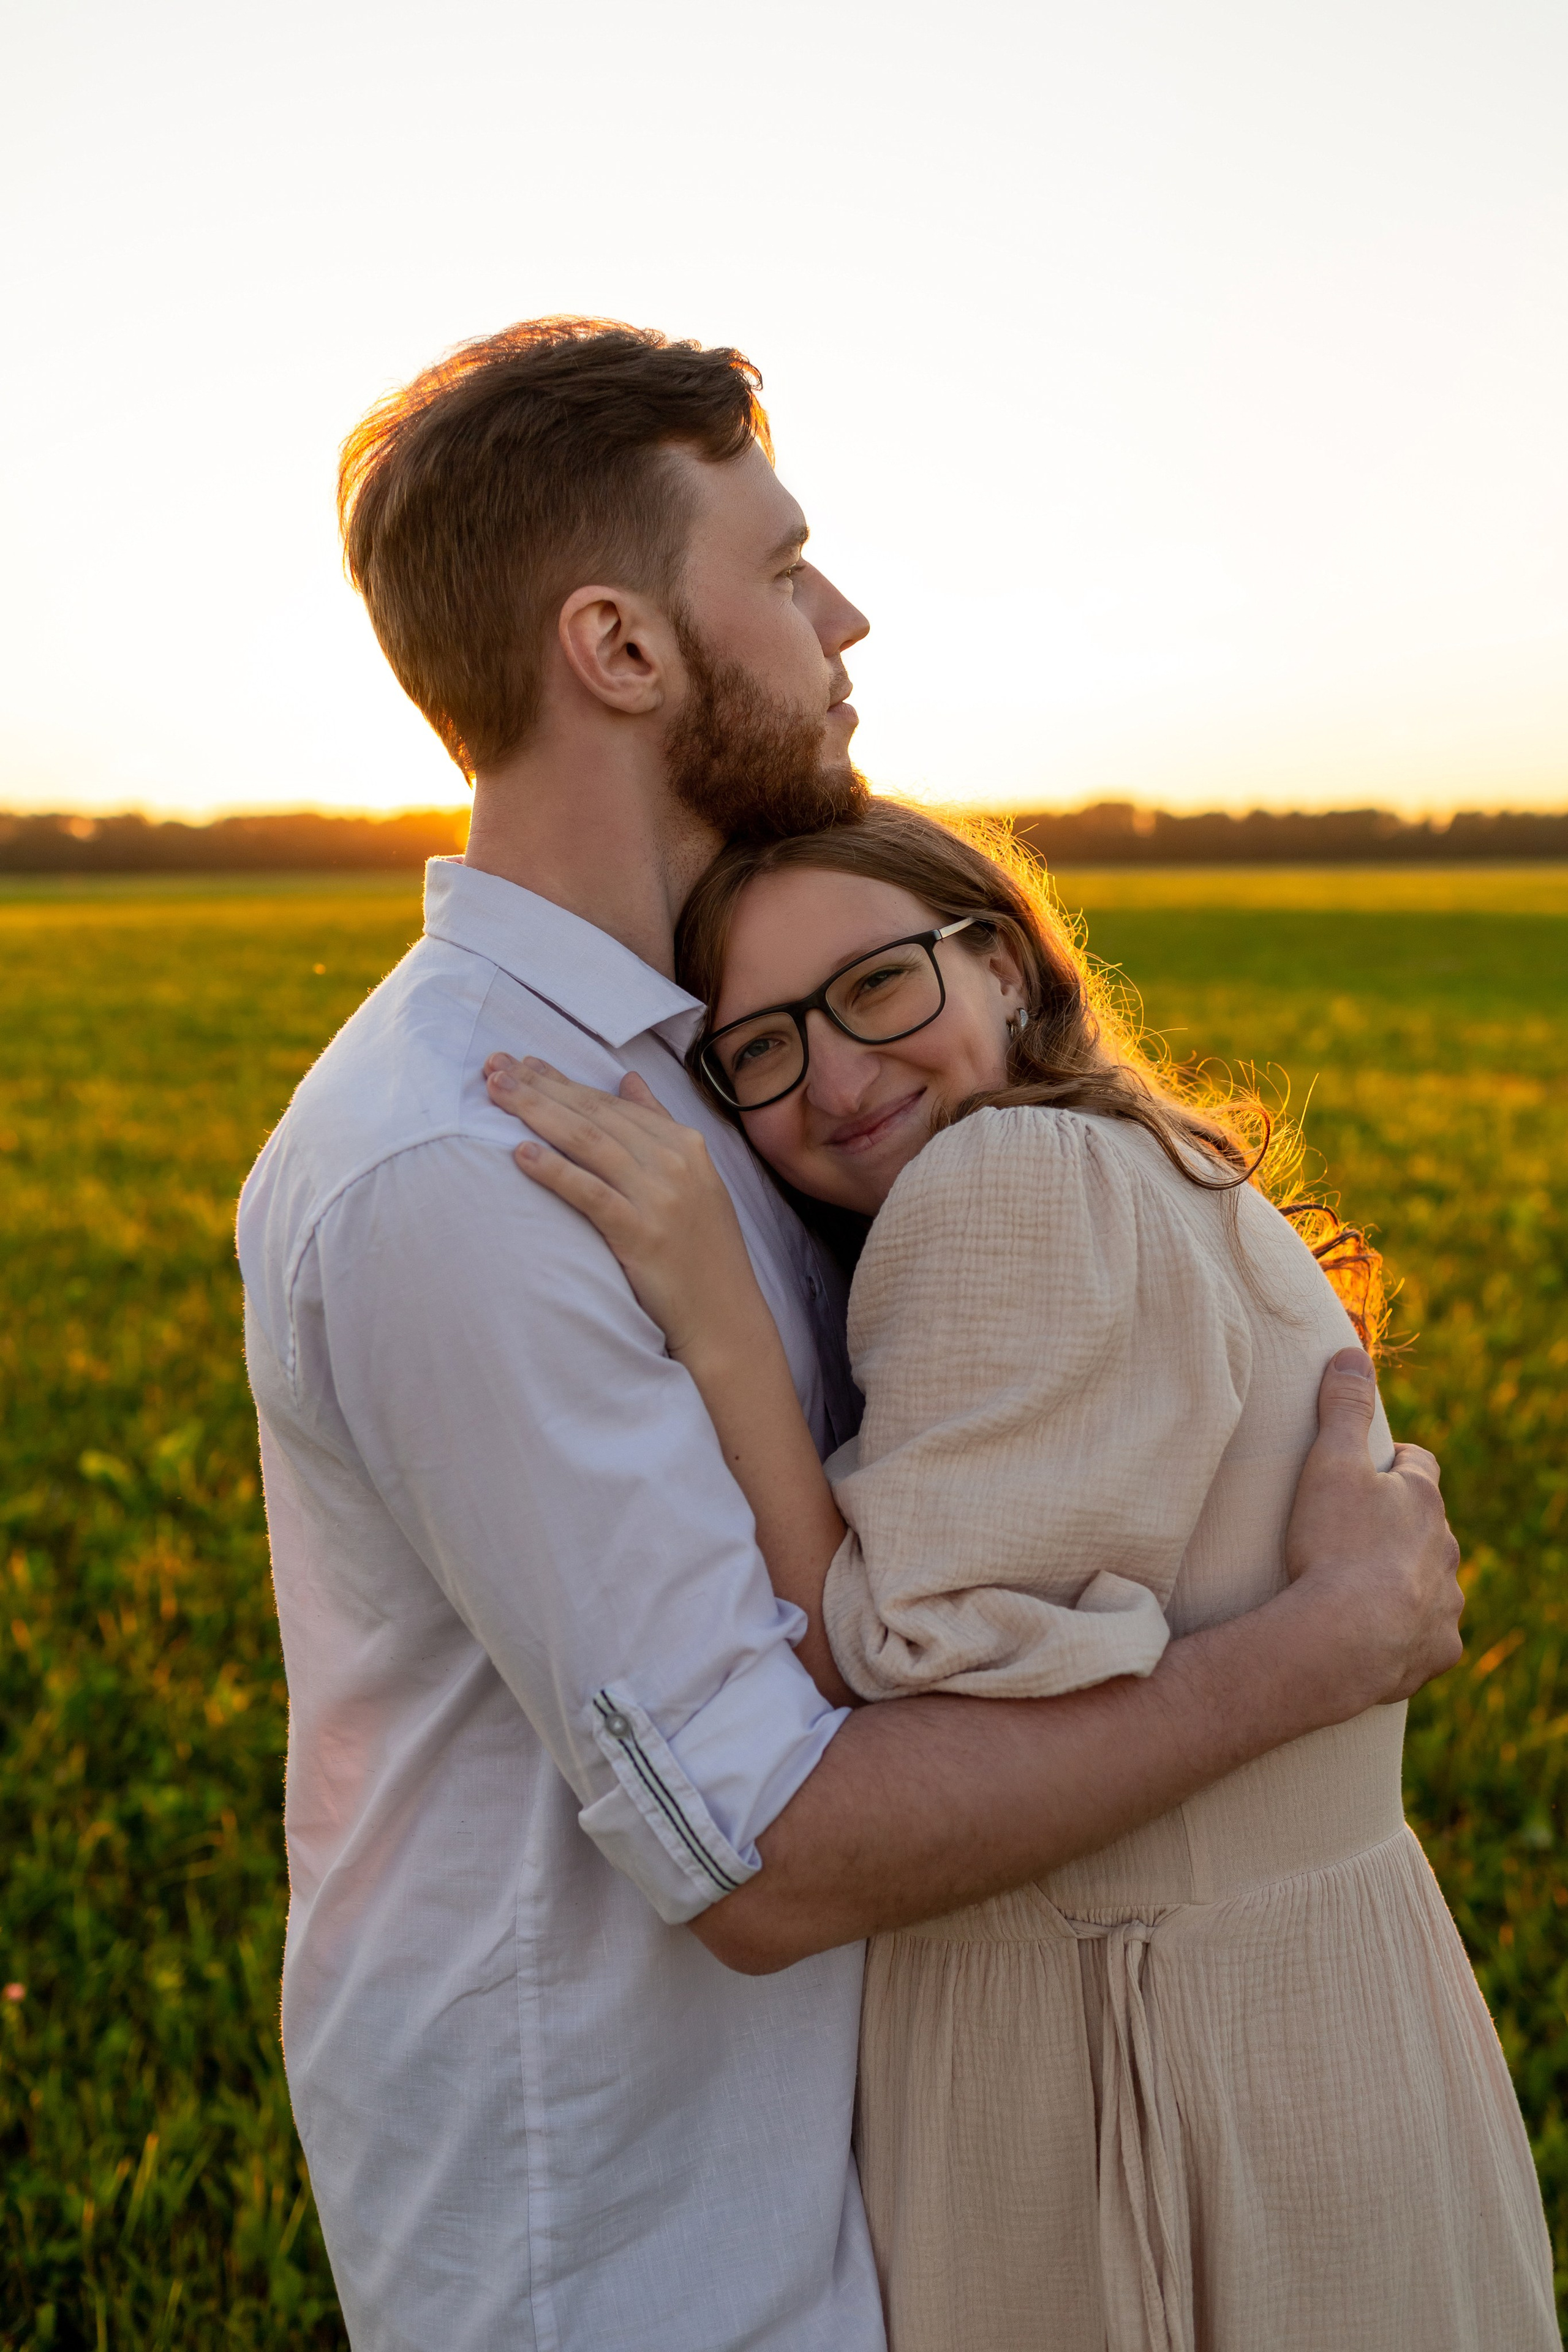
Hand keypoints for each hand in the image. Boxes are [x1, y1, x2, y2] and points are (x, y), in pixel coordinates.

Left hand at [483, 1056, 771, 1362]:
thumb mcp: (692, 1178)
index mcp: (685, 1143)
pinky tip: (521, 1154)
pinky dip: (555, 1171)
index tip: (520, 1064)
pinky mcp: (642, 1234)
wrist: (725, 1316)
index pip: (611, 1102)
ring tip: (496, 1095)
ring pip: (588, 1143)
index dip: (562, 1080)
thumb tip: (628, 1080)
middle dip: (540, 1087)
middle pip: (594, 1114)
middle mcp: (674, 1162)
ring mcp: (659, 1197)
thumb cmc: (700, 1249)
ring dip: (538, 1113)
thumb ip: (658, 1124)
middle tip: (493, 1068)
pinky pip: (589, 1194)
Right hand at [1282, 1348, 1463, 1709]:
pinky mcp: (1438, 1650)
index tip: (1369, 1468)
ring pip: (1432, 1582)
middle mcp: (1446, 1549)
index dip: (1395, 1461)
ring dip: (1405, 1580)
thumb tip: (1352, 1352)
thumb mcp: (1330, 1462)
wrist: (1345, 1638)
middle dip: (1399, 1525)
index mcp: (1423, 1500)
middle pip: (1428, 1526)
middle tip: (1353, 1531)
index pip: (1420, 1464)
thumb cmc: (1335, 1544)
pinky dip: (1406, 1632)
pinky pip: (1427, 1636)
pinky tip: (1374, 1634)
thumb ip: (1342, 1406)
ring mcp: (1447, 1602)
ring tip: (1359, 1588)